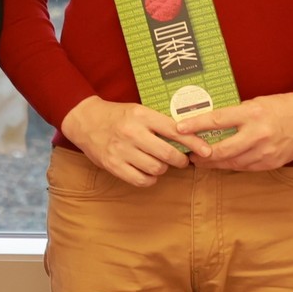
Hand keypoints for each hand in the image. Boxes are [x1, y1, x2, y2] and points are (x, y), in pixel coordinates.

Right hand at [61, 95, 206, 185]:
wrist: (85, 120)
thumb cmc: (117, 116)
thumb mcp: (138, 111)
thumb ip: (159, 123)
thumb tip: (189, 137)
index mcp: (141, 115)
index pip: (175, 130)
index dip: (194, 142)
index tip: (207, 150)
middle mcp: (132, 132)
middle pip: (168, 154)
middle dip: (180, 160)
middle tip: (182, 160)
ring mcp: (121, 150)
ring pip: (156, 168)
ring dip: (163, 169)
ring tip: (159, 163)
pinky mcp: (113, 165)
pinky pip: (141, 180)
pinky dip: (150, 179)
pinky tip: (148, 172)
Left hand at [178, 92, 292, 170]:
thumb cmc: (279, 106)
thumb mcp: (255, 103)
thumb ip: (236, 114)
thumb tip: (210, 122)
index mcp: (252, 114)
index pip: (217, 120)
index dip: (196, 125)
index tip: (179, 128)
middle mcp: (258, 134)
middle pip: (222, 150)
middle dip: (201, 155)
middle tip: (187, 154)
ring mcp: (265, 151)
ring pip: (232, 163)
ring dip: (214, 164)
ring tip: (201, 162)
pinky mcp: (271, 163)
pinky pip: (246, 167)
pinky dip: (232, 166)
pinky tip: (222, 164)